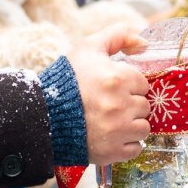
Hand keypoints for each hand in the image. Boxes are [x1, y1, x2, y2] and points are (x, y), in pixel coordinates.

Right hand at [66, 24, 150, 165]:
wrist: (42, 114)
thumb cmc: (66, 79)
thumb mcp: (88, 47)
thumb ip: (118, 35)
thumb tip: (144, 43)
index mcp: (117, 78)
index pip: (142, 83)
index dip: (128, 84)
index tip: (113, 87)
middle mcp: (120, 106)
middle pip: (144, 106)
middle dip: (130, 104)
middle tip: (110, 104)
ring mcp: (117, 131)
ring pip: (143, 127)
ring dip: (131, 124)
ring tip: (111, 120)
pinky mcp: (112, 151)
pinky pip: (135, 148)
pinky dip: (126, 144)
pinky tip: (110, 135)